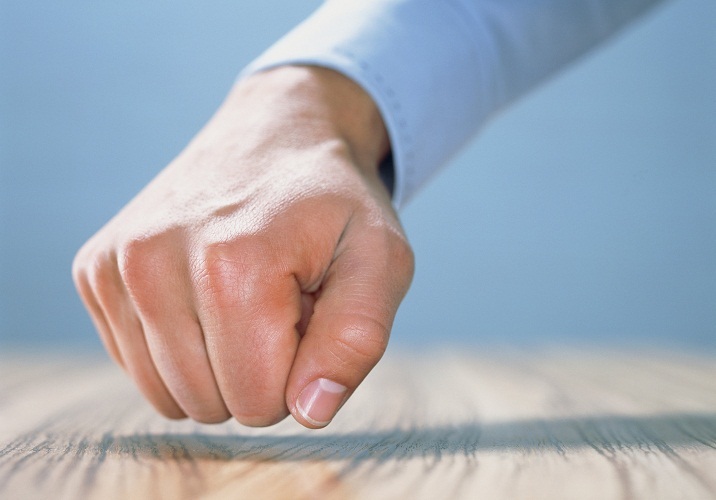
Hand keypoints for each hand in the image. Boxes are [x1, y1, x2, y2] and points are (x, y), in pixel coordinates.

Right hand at [72, 66, 413, 427]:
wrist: (277, 133)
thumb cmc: (333, 203)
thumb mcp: (380, 261)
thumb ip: (356, 340)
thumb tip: (309, 412)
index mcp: (232, 264)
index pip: (259, 401)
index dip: (297, 372)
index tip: (307, 311)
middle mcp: (155, 263)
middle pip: (210, 403)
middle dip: (257, 368)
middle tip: (278, 299)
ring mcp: (116, 266)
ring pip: (169, 394)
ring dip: (216, 361)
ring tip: (242, 294)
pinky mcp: (95, 271)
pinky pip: (138, 366)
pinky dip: (179, 347)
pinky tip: (204, 292)